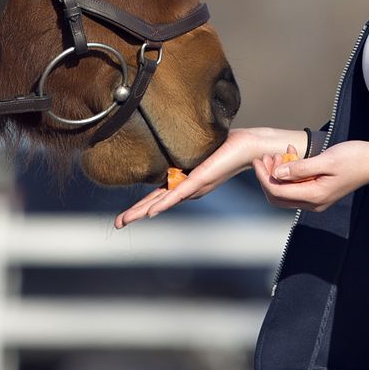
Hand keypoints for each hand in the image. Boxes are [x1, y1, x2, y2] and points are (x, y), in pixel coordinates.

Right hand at [113, 126, 305, 227]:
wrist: (252, 147)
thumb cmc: (230, 145)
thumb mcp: (200, 150)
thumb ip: (186, 154)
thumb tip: (173, 146)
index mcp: (188, 182)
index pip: (160, 195)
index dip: (142, 205)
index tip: (125, 215)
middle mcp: (189, 188)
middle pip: (157, 202)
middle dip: (135, 213)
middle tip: (117, 224)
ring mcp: (194, 186)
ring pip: (163, 201)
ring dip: (142, 211)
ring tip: (124, 220)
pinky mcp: (201, 180)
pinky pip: (178, 193)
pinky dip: (163, 203)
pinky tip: (150, 212)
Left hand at [254, 140, 368, 212]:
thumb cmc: (355, 158)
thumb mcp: (326, 160)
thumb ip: (300, 168)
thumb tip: (276, 173)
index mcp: (314, 196)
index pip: (277, 192)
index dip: (263, 177)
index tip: (258, 159)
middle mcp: (314, 203)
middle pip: (278, 196)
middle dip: (268, 177)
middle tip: (266, 156)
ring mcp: (317, 199)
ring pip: (287, 191)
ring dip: (279, 173)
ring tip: (279, 153)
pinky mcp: (320, 192)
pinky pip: (297, 186)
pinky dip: (291, 172)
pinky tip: (291, 154)